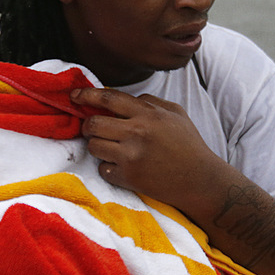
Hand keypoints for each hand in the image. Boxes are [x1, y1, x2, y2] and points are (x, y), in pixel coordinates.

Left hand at [70, 87, 226, 211]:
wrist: (200, 180)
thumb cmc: (189, 145)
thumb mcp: (176, 114)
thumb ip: (150, 102)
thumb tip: (123, 99)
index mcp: (148, 114)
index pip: (108, 98)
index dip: (87, 95)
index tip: (74, 96)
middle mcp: (137, 133)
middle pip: (93, 123)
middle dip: (88, 125)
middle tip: (93, 128)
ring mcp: (131, 156)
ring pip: (94, 146)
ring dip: (97, 146)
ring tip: (110, 148)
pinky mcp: (128, 178)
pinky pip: (102, 168)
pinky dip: (107, 167)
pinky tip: (121, 166)